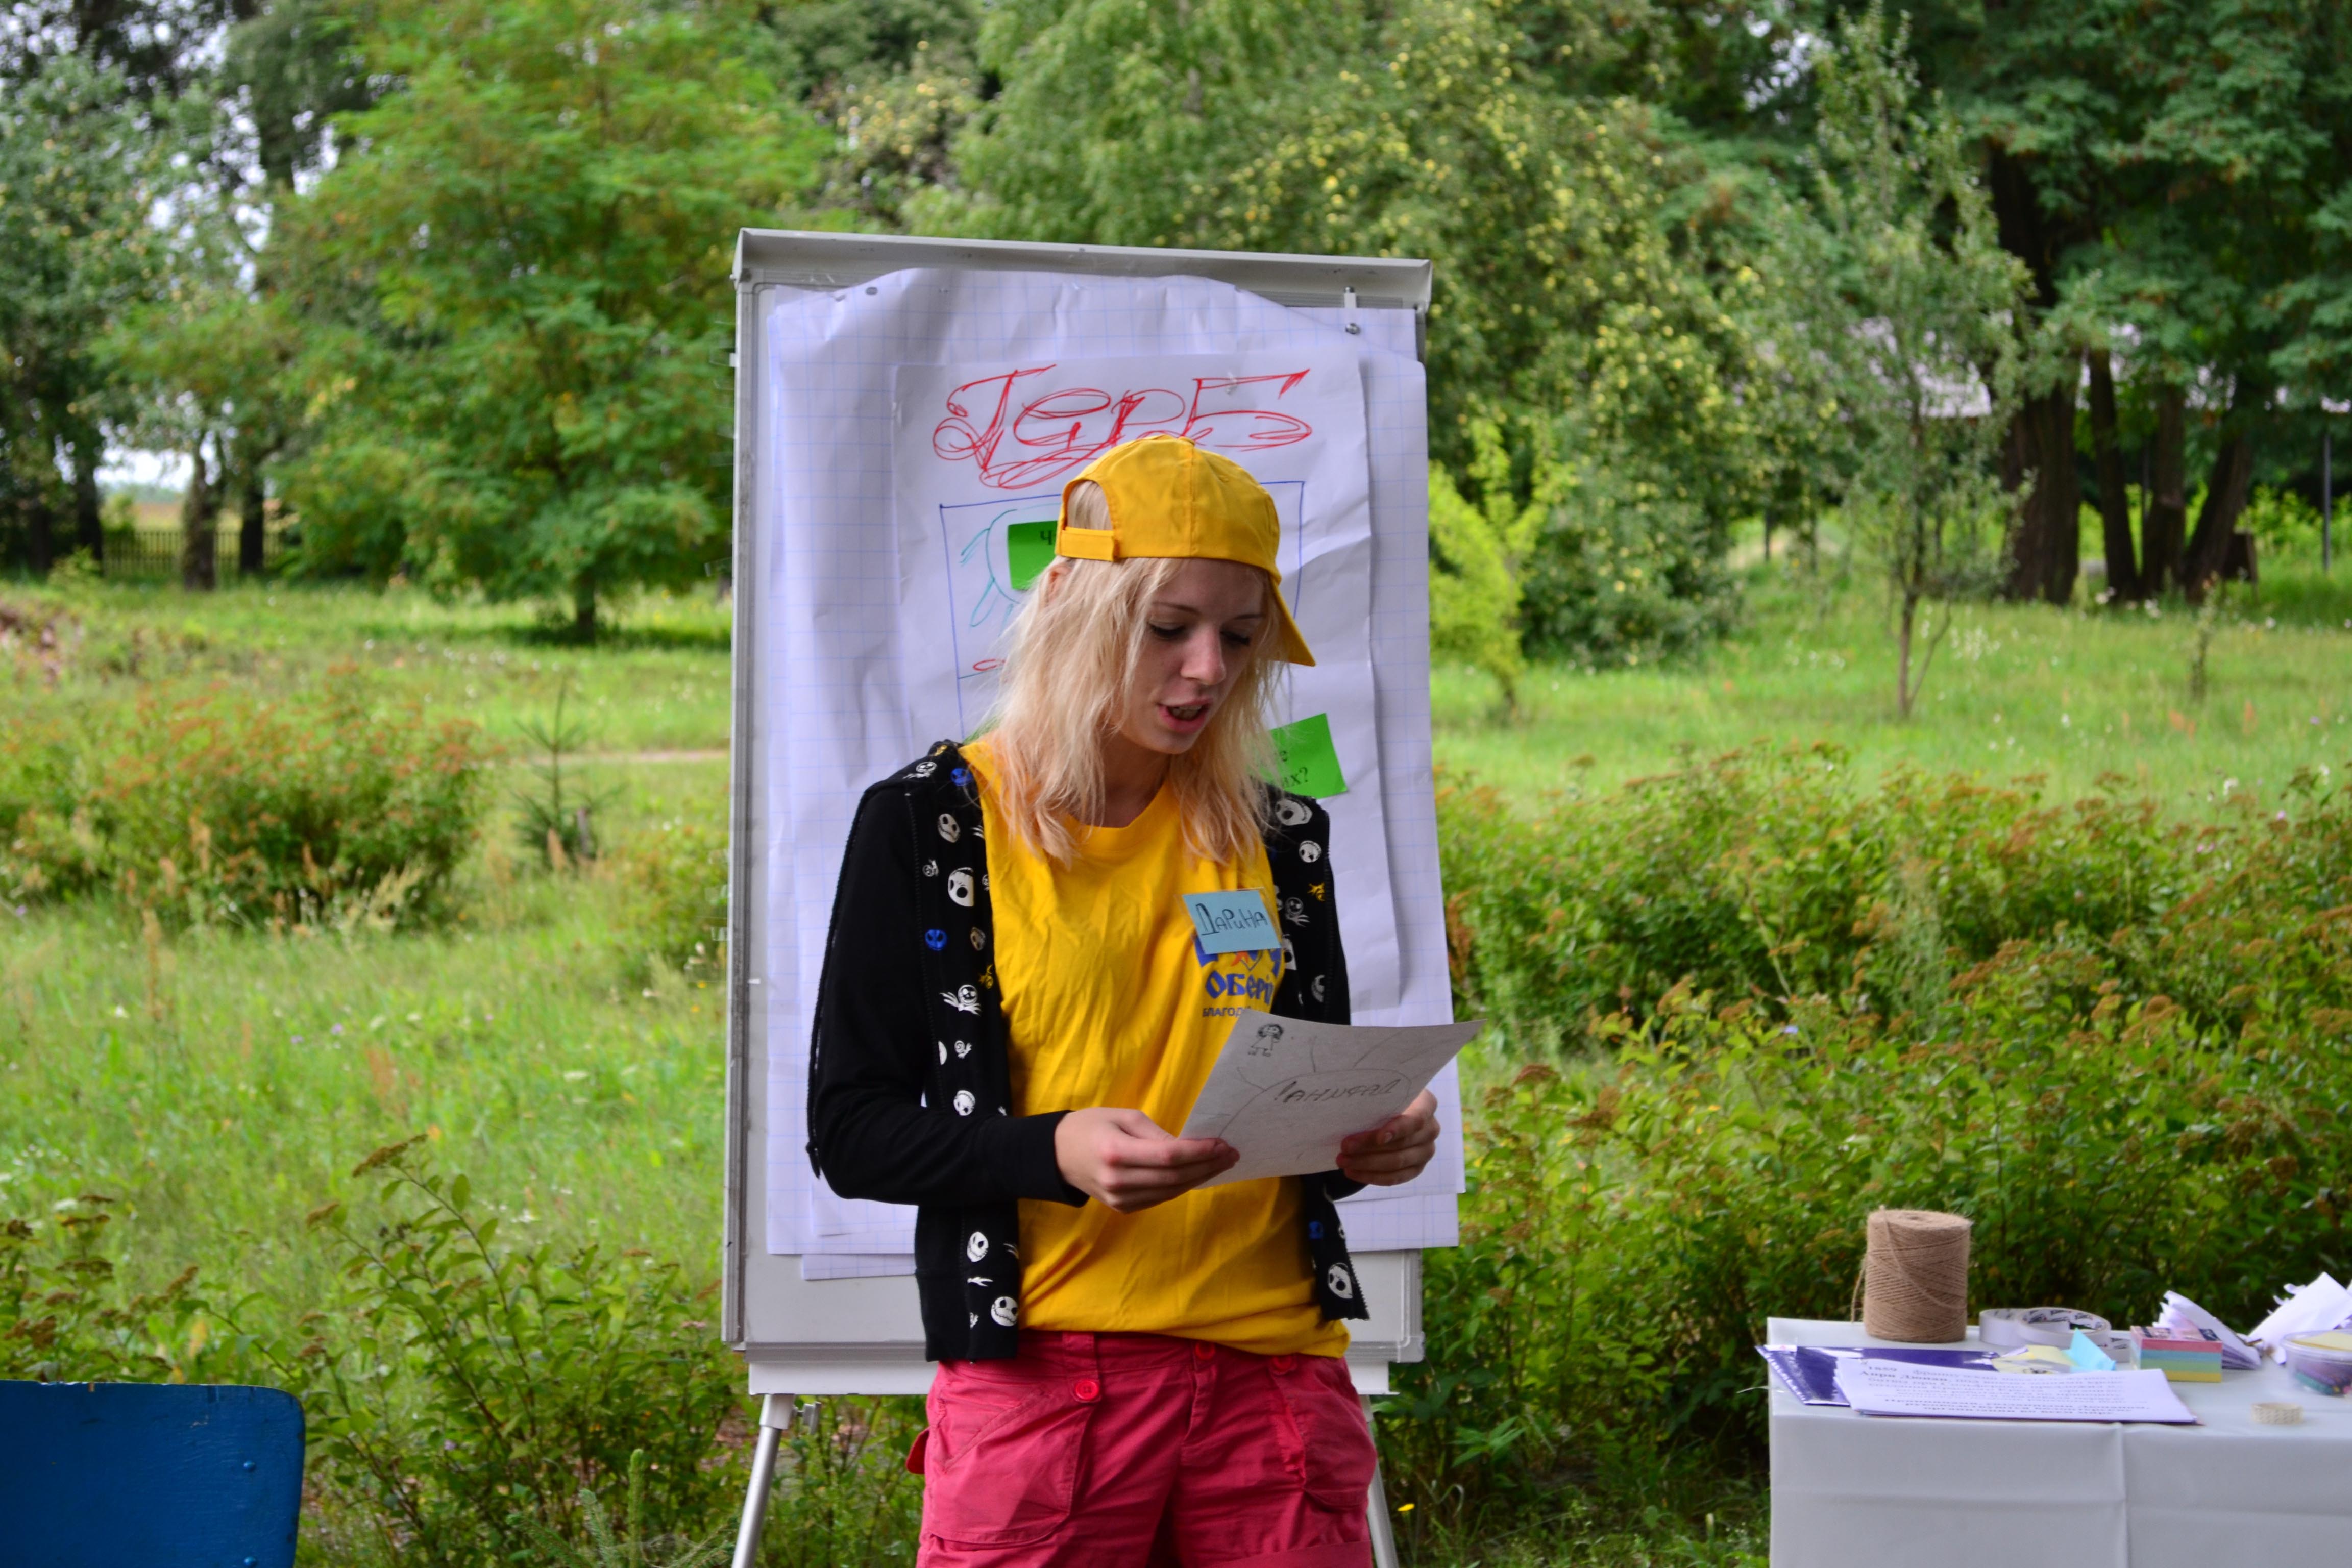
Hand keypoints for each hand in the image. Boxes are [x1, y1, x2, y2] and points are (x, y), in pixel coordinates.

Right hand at [1055, 1108, 1237, 1213]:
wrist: (1057, 1156)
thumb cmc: (1090, 1127)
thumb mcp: (1122, 1116)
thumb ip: (1155, 1133)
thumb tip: (1189, 1147)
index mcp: (1116, 1151)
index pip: (1168, 1156)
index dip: (1199, 1152)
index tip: (1222, 1143)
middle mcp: (1118, 1180)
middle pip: (1174, 1177)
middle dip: (1208, 1165)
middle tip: (1231, 1153)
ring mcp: (1120, 1199)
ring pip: (1171, 1191)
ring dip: (1200, 1177)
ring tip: (1222, 1163)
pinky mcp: (1123, 1208)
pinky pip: (1161, 1198)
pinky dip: (1182, 1186)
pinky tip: (1198, 1174)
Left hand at [1336, 1090, 1438, 1185]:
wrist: (1393, 1114)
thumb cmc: (1385, 1100)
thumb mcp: (1384, 1095)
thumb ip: (1376, 1100)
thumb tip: (1352, 1112)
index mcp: (1427, 1105)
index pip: (1416, 1120)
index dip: (1398, 1129)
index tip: (1379, 1138)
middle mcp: (1431, 1129)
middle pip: (1401, 1144)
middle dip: (1370, 1147)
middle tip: (1345, 1148)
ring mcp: (1425, 1151)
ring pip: (1397, 1163)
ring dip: (1367, 1163)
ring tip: (1343, 1161)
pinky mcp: (1416, 1168)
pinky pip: (1395, 1178)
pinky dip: (1372, 1176)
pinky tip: (1353, 1172)